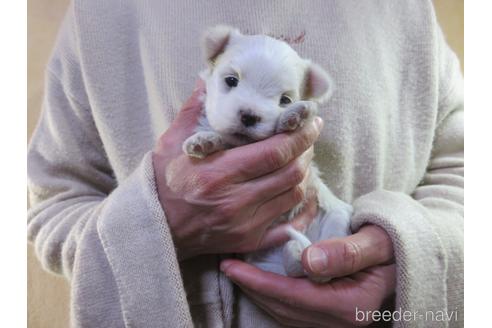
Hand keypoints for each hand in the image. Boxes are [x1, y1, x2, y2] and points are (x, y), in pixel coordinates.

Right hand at [152, 80, 323, 259]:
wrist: (155, 228)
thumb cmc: (162, 183)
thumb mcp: (170, 143)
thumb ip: (192, 111)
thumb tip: (208, 81)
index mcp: (218, 172)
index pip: (276, 151)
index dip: (300, 135)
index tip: (311, 121)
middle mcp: (236, 201)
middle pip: (291, 173)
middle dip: (307, 151)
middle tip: (308, 136)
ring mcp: (245, 224)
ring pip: (293, 196)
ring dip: (304, 175)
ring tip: (302, 158)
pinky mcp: (248, 241)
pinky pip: (289, 226)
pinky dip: (302, 208)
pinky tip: (304, 193)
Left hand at [220, 225, 395, 326]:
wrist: (410, 256)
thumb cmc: (394, 242)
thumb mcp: (376, 240)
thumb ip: (347, 251)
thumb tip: (309, 261)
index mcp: (350, 305)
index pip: (292, 297)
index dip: (257, 282)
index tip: (230, 265)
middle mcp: (342, 322)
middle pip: (284, 310)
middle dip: (251, 289)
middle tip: (227, 266)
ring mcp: (338, 325)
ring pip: (287, 316)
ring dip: (260, 296)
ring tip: (239, 274)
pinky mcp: (335, 320)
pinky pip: (296, 315)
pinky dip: (275, 300)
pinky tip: (264, 285)